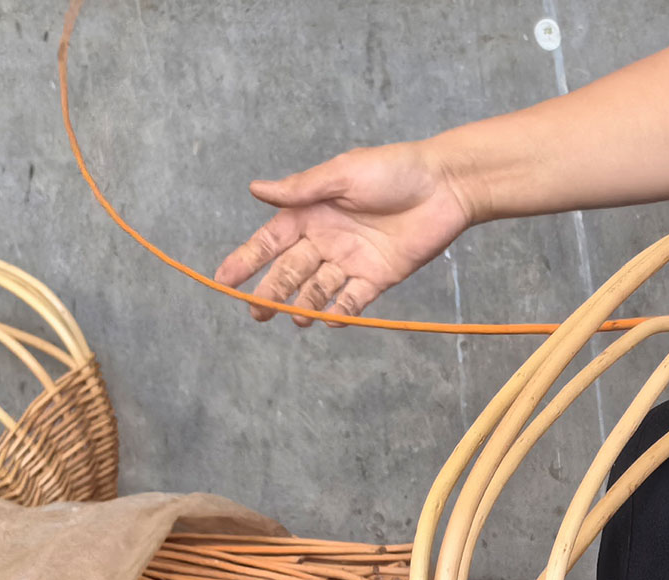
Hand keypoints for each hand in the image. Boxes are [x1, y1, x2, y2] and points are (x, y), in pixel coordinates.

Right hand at [213, 141, 474, 324]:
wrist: (444, 186)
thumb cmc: (393, 170)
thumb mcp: (342, 173)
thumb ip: (302, 188)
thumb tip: (255, 189)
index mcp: (310, 213)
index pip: (270, 242)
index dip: (246, 260)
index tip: (224, 280)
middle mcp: (326, 239)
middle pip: (290, 272)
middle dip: (271, 292)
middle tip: (257, 313)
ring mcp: (351, 260)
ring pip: (318, 289)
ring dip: (304, 305)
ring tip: (294, 319)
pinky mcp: (378, 276)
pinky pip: (354, 299)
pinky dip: (341, 311)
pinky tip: (328, 321)